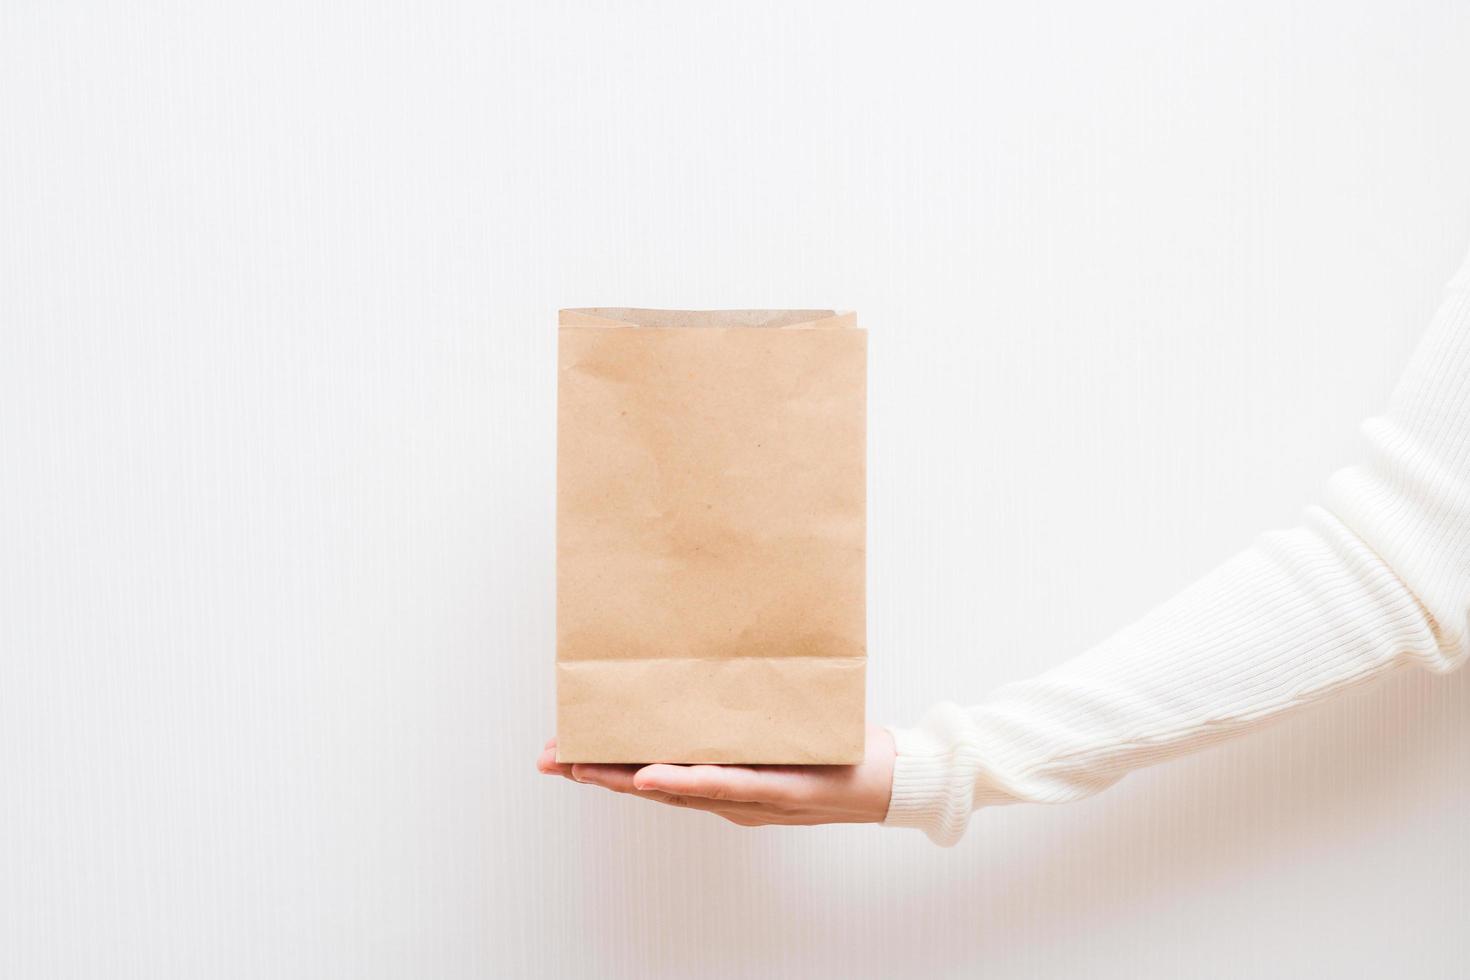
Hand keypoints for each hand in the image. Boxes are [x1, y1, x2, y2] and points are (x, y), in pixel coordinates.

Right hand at [536, 725, 896, 826]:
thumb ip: (741, 700)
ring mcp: (750, 796)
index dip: (603, 762)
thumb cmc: (832, 749)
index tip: (561, 748)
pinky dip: (686, 781)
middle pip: (648, 785)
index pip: (651, 770)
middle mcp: (727, 794)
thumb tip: (709, 651)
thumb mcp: (777, 720)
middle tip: (549, 759)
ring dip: (624, 779)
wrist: (888, 778)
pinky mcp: (779, 790)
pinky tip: (651, 776)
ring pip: (676, 789)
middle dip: (595, 772)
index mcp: (720, 778)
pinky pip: (727, 784)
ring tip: (582, 768)